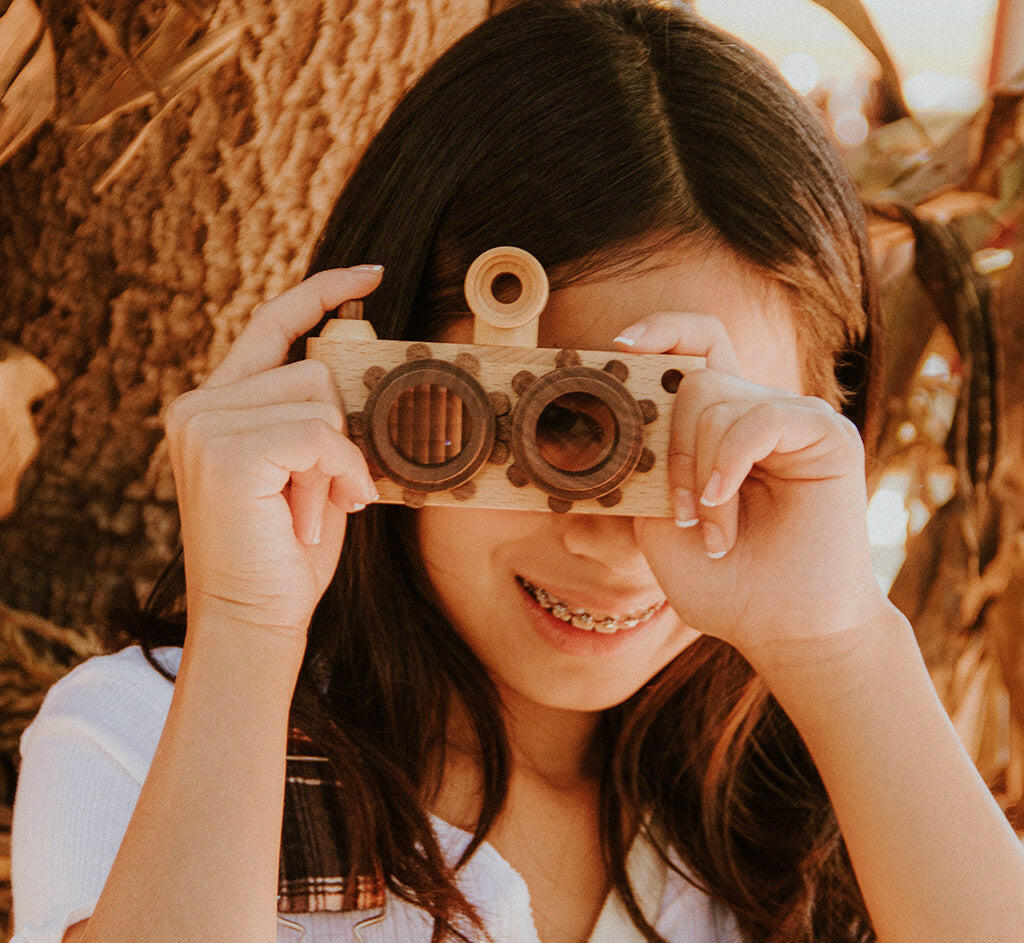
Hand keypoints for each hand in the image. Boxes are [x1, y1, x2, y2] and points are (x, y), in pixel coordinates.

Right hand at [163, 267, 382, 641]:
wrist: (254, 615)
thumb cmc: (287, 548)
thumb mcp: (308, 469)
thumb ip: (320, 418)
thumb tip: (363, 369)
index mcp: (218, 403)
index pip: (272, 324)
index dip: (321, 292)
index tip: (369, 273)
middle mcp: (199, 404)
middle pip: (314, 369)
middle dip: (340, 435)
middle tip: (330, 493)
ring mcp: (205, 423)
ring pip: (320, 399)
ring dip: (339, 460)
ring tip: (318, 506)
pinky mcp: (225, 449)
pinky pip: (319, 432)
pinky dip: (340, 470)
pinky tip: (326, 508)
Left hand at [623, 312, 891, 665]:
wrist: (783, 629)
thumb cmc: (723, 581)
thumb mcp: (660, 520)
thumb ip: (647, 466)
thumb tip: (619, 414)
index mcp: (722, 428)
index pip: (699, 348)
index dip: (664, 331)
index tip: (620, 345)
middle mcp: (758, 415)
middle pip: (694, 378)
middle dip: (671, 449)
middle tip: (680, 515)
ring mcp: (794, 420)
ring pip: (715, 400)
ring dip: (699, 474)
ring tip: (713, 532)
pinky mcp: (827, 434)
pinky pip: (759, 417)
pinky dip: (729, 462)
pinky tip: (723, 505)